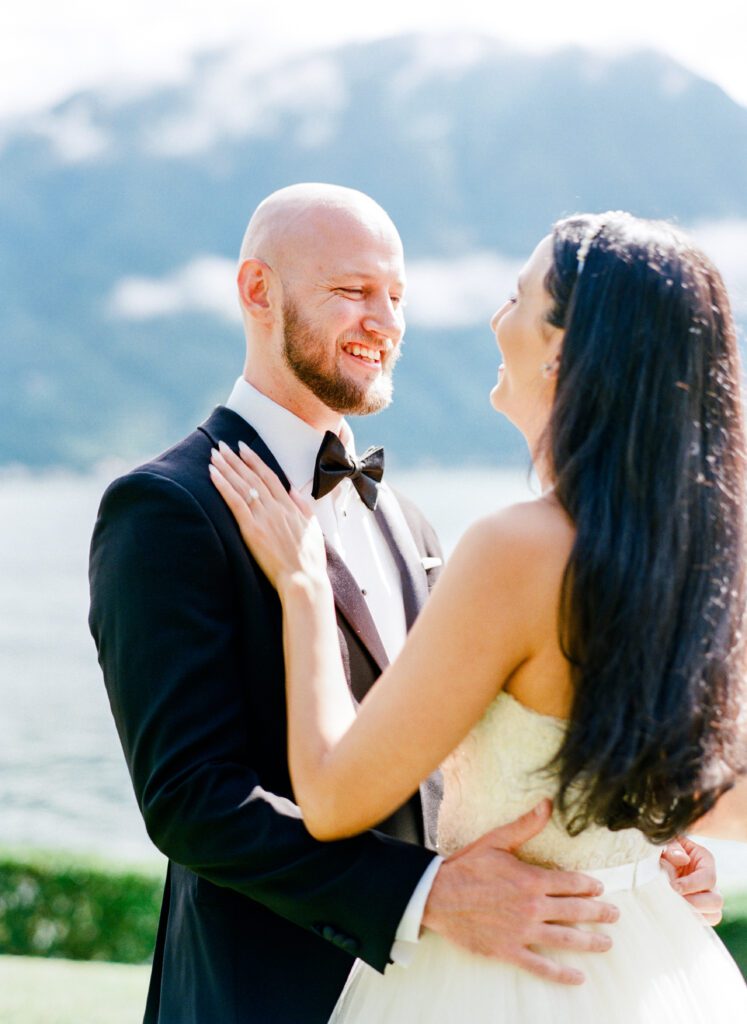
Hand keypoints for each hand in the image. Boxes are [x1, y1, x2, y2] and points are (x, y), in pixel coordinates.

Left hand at [209, 440, 327, 592]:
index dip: (255, 460)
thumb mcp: (312, 527)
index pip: (269, 475)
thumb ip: (302, 506)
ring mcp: (263, 517)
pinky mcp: (251, 529)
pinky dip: (223, 486)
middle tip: (222, 445)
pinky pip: (234, 502)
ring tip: (214, 455)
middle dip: (236, 459)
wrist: (303, 578)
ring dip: (226, 467)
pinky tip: (213, 474)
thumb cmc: (309, 558)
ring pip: (242, 485)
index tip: (243, 447)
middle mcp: (275, 506)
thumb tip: (292, 489)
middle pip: (252, 476)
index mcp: (290, 505)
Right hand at [422, 799, 618, 984]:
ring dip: (589, 942)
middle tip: (615, 915)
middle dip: (599, 913)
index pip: (571, 883)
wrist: (437, 896)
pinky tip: (578, 977)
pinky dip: (561, 974)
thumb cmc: (466, 867)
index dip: (590, 886)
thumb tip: (548, 804)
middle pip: (575, 911)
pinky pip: (541, 966)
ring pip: (565, 939)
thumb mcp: (496, 841)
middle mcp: (532, 907)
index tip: (600, 889)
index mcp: (531, 879)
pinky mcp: (509, 950)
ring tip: (607, 943)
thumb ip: (525, 825)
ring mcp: (522, 931)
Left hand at [660, 836, 722, 924]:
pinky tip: (673, 914)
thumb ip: (673, 847)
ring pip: (713, 916)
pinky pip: (702, 923)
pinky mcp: (698, 910)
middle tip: (674, 900)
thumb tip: (682, 859)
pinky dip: (689, 921)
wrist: (657, 858)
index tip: (673, 887)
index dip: (692, 885)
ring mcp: (705, 898)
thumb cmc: (663, 848)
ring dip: (693, 915)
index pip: (709, 878)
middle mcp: (710, 882)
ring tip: (673, 908)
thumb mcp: (667, 842)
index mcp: (705, 861)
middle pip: (716, 901)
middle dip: (695, 904)